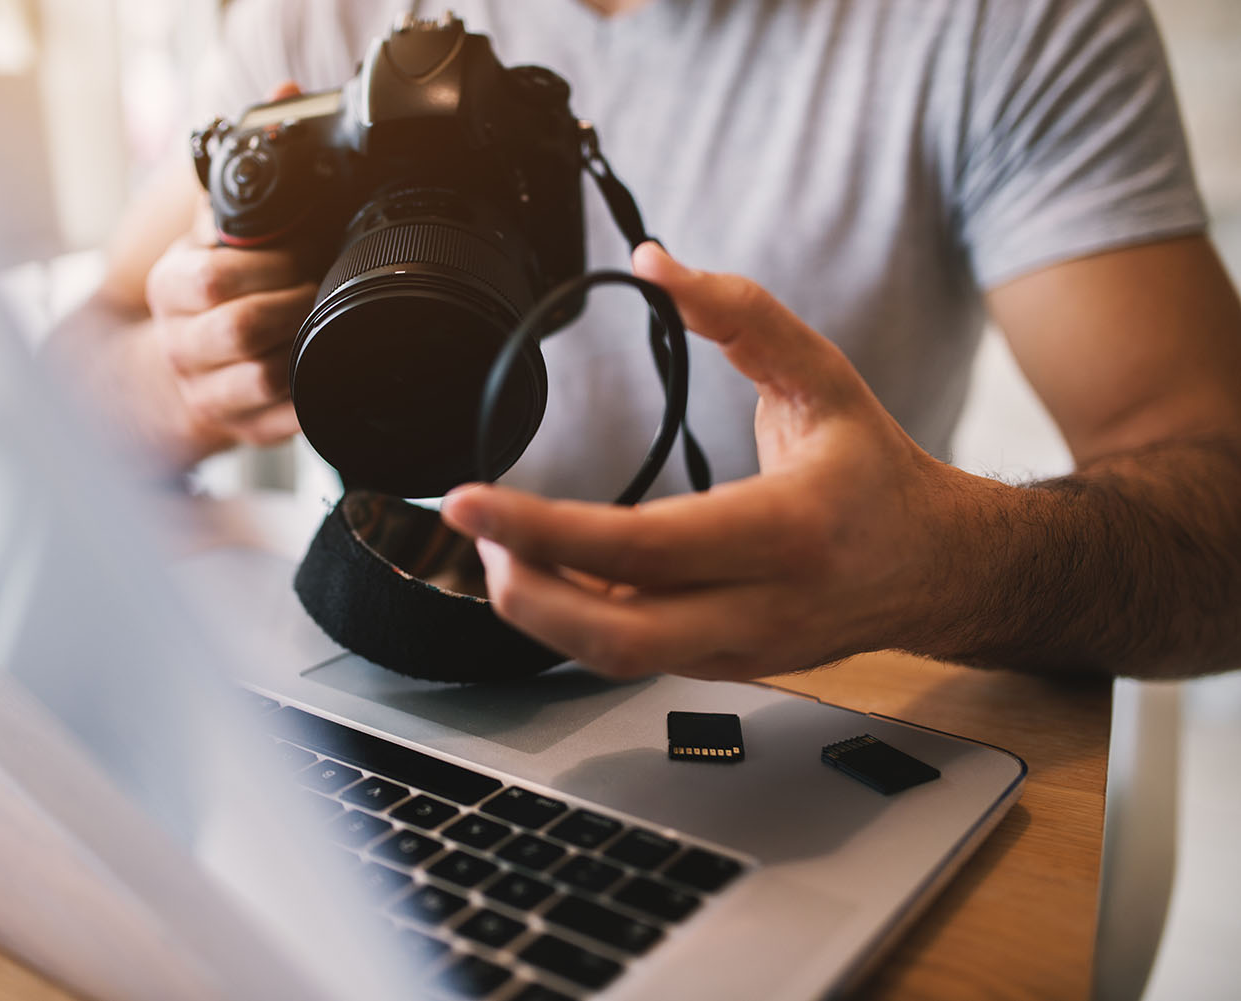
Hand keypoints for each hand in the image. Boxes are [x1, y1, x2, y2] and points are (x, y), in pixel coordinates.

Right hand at [146, 80, 316, 459]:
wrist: (165, 377)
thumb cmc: (200, 297)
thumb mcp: (206, 235)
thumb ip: (242, 178)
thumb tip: (284, 99)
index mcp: (169, 289)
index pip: (213, 277)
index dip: (267, 265)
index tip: (302, 253)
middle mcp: (181, 344)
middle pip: (241, 328)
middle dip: (293, 303)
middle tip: (322, 286)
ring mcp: (208, 393)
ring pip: (262, 379)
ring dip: (305, 347)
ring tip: (325, 322)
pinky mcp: (240, 432)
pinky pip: (284, 422)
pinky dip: (313, 398)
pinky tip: (330, 370)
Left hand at [440, 242, 980, 679]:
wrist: (938, 567)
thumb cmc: (876, 472)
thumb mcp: (823, 375)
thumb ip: (740, 313)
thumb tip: (654, 264)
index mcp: (787, 530)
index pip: (641, 546)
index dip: (543, 529)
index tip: (470, 501)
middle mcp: (762, 606)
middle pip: (614, 633)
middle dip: (523, 590)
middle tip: (474, 535)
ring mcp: (742, 650)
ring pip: (615, 659)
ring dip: (540, 609)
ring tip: (503, 548)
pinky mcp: (726, 668)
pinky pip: (634, 656)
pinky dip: (577, 619)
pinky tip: (552, 573)